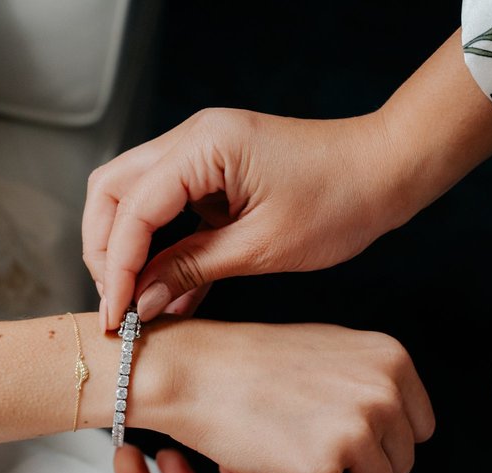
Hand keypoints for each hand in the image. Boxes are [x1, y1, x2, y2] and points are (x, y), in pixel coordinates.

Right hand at [83, 108, 404, 329]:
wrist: (387, 171)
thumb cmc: (340, 200)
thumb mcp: (261, 247)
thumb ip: (190, 269)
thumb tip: (139, 301)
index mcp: (205, 146)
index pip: (133, 209)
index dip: (116, 267)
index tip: (114, 315)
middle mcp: (193, 139)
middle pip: (113, 191)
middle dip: (105, 250)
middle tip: (116, 302)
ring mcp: (200, 153)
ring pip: (132, 198)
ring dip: (127, 249)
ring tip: (135, 301)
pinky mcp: (213, 174)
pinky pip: (167, 209)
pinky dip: (160, 248)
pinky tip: (167, 292)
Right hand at [139, 319, 433, 472]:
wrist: (192, 371)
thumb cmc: (250, 363)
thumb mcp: (329, 350)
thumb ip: (371, 382)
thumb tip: (402, 422)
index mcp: (391, 360)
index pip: (417, 428)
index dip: (377, 439)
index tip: (337, 432)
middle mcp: (384, 393)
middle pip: (400, 463)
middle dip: (358, 464)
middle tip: (305, 442)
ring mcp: (356, 432)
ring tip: (291, 452)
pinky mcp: (323, 469)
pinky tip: (273, 461)